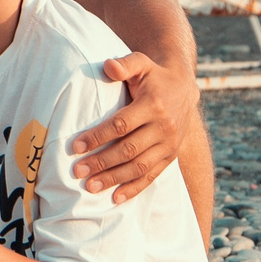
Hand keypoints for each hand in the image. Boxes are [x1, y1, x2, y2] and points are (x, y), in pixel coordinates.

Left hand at [66, 51, 199, 202]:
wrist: (185, 88)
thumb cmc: (153, 75)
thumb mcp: (141, 63)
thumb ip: (125, 64)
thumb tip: (108, 66)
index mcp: (153, 105)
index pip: (121, 125)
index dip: (97, 137)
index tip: (75, 147)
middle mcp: (164, 127)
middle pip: (128, 149)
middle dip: (101, 162)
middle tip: (77, 171)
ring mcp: (169, 144)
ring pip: (139, 166)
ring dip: (114, 179)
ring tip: (90, 187)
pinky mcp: (171, 156)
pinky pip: (152, 176)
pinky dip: (135, 188)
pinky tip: (116, 198)